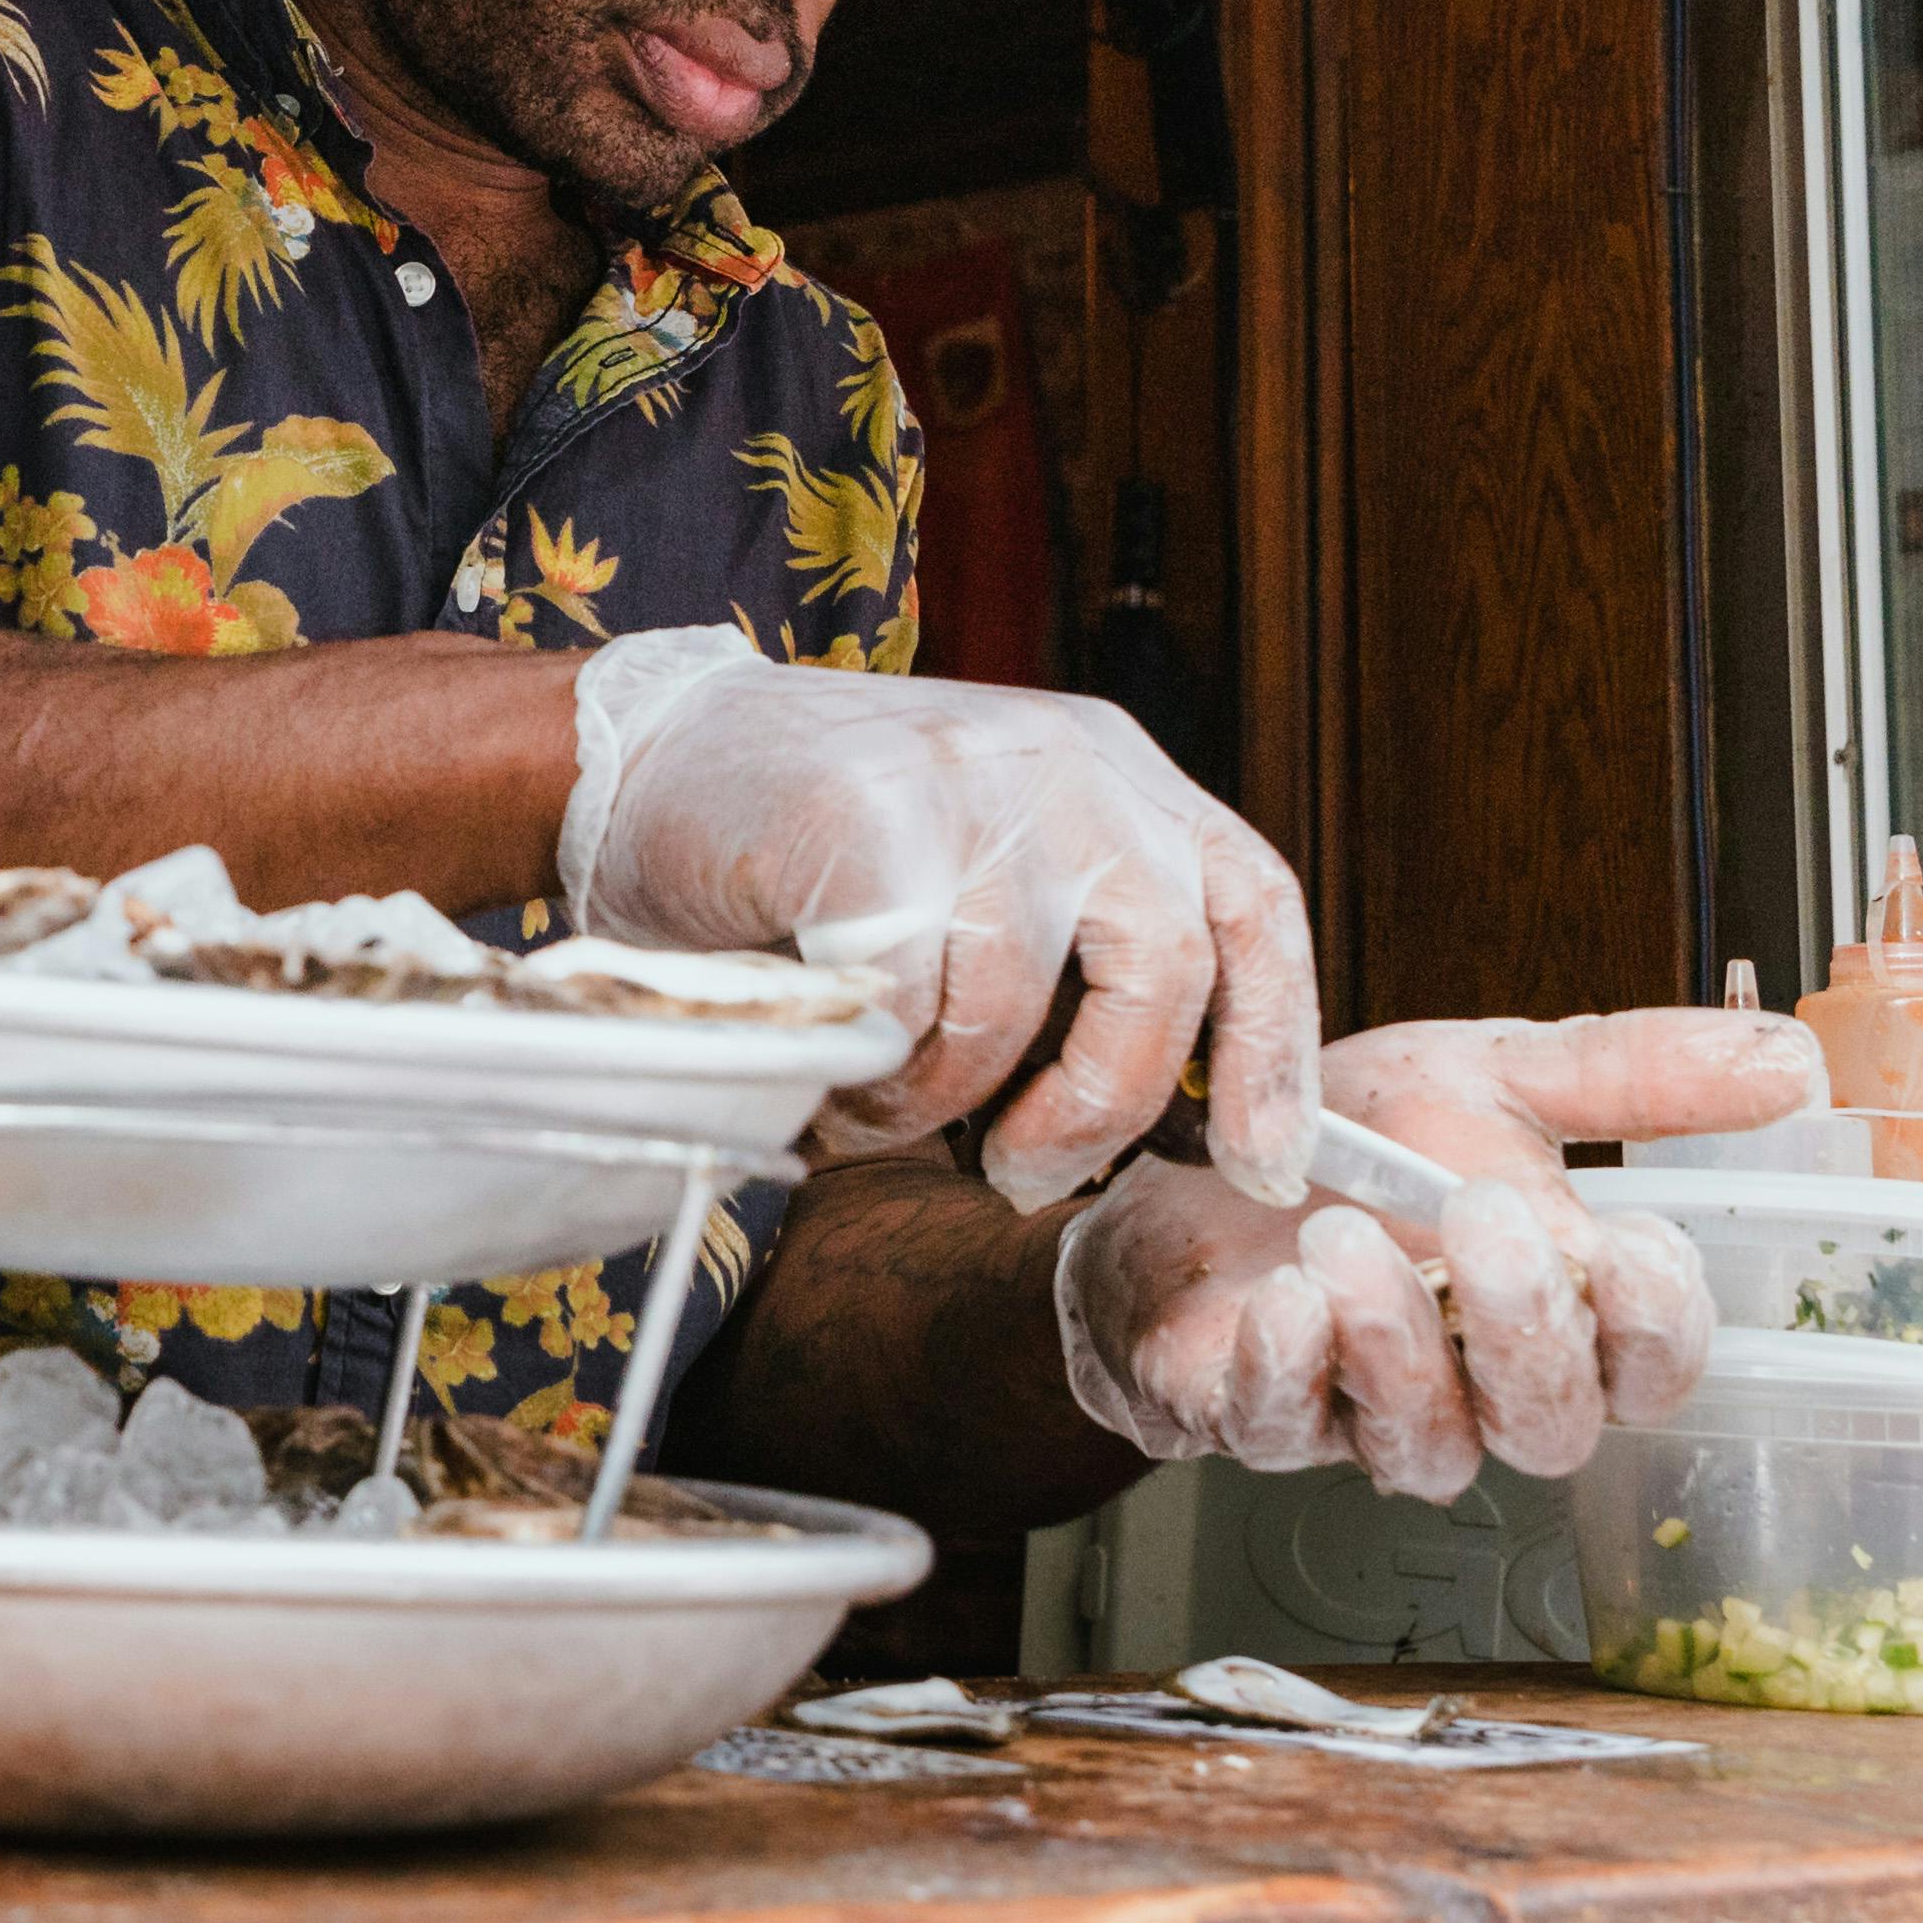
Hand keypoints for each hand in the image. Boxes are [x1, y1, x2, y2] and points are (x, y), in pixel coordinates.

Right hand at [556, 626, 1317, 1207]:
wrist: (645, 750)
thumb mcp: (988, 869)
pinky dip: (872, 1075)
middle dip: (1104, 1103)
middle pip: (1166, 964)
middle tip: (1024, 1171)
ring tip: (879, 1103)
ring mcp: (973, 783)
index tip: (1270, 1162)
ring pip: (1016, 1007)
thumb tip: (1165, 1123)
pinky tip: (832, 1067)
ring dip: (942, 1098)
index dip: (1278, 1049)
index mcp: (1116, 773)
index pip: (1253, 906)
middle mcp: (1067, 764)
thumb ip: (1076, 956)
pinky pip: (911, 1007)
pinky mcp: (874, 821)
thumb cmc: (818, 845)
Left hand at [1050, 1007, 1829, 1498]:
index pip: (1654, 1365)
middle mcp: (1479, 1389)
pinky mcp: (1256, 1418)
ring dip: (1398, 1346)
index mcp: (1560, 1314)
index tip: (1632, 1242)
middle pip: (1553, 1424)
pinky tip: (1284, 1301)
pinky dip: (1288, 1371)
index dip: (1656, 1323)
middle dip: (1528, 1329)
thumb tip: (1794, 1065)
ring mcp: (1367, 1418)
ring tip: (1349, 1238)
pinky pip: (1284, 1431)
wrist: (1185, 1158)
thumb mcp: (1488, 1078)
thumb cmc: (1354, 1144)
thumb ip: (1630, 1076)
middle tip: (1486, 1219)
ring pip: (1429, 1448)